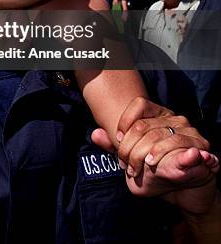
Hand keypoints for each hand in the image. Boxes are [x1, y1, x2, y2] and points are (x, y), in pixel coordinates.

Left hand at [91, 97, 218, 212]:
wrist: (187, 191)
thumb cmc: (158, 170)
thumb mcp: (133, 157)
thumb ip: (114, 146)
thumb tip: (95, 134)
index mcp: (158, 114)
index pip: (139, 104)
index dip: (124, 122)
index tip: (118, 142)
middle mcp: (174, 118)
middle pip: (144, 126)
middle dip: (129, 148)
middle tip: (126, 166)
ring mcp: (189, 130)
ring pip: (159, 136)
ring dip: (144, 156)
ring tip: (139, 169)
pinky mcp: (201, 147)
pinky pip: (182, 146)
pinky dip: (167, 154)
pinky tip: (155, 162)